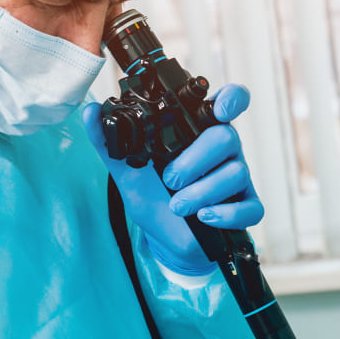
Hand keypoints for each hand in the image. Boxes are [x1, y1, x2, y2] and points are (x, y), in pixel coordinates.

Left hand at [83, 83, 264, 275]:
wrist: (162, 238)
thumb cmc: (152, 197)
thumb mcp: (126, 168)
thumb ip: (108, 140)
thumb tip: (90, 111)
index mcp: (199, 132)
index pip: (229, 103)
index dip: (231, 100)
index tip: (218, 110)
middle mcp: (222, 150)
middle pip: (226, 137)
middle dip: (195, 159)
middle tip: (169, 179)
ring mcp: (237, 178)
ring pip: (236, 172)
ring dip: (202, 191)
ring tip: (177, 206)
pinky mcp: (245, 207)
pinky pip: (250, 207)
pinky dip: (226, 213)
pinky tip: (204, 217)